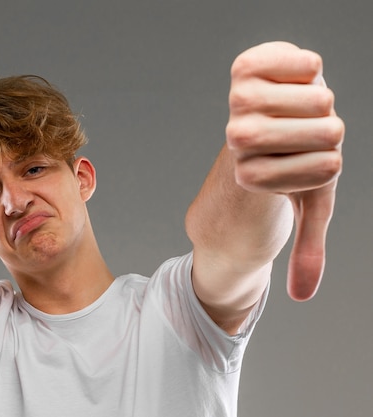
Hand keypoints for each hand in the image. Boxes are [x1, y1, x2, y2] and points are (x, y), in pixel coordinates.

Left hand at [226, 42, 343, 300]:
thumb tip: (302, 298)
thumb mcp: (303, 209)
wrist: (260, 120)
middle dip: (333, 136)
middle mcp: (241, 139)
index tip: (305, 166)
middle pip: (327, 133)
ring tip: (303, 108)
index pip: (325, 171)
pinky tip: (300, 75)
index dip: (327, 167)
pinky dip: (302, 65)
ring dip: (323, 105)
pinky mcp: (244, 69)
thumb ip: (306, 249)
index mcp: (249, 176)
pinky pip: (292, 62)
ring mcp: (240, 105)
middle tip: (310, 133)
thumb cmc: (288, 168)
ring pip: (317, 99)